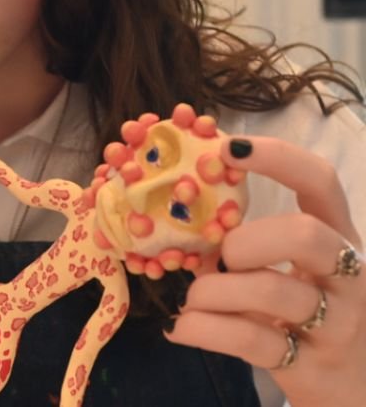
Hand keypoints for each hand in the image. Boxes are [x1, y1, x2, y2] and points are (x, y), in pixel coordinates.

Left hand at [164, 136, 364, 406]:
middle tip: (223, 257)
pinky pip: (252, 341)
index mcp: (341, 240)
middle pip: (306, 234)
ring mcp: (337, 325)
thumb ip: (257, 246)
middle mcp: (349, 277)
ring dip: (213, 291)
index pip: (321, 183)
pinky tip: (181, 328)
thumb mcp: (299, 272)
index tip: (229, 147)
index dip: (278, 157)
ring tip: (194, 299)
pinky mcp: (314, 368)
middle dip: (248, 239)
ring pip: (273, 291)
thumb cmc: (314, 316)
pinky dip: (204, 330)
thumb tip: (189, 224)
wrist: (358, 391)